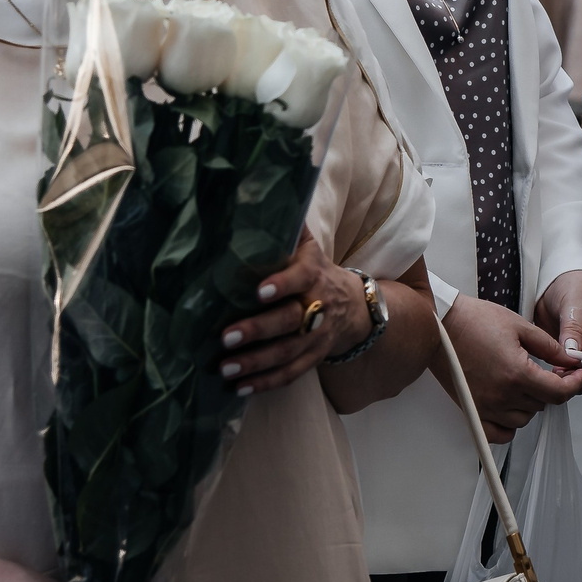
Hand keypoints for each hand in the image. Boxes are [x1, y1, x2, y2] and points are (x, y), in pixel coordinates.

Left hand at [216, 232, 367, 395]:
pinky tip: (240, 388)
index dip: (282, 284)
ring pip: (287, 352)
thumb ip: (289, 228)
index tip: (258, 291)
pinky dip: (266, 383)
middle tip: (225, 337)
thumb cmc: (317, 272)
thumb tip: (265, 193)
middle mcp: (318, 308)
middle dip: (258, 330)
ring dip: (256, 362)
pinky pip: (291, 374)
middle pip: (290, 321)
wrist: (355, 306)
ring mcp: (316, 337)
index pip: (301, 278)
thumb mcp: (309, 248)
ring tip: (225, 368)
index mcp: (314, 276)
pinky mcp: (312, 358)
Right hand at [444, 294, 581, 443]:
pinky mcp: (471, 410)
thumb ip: (550, 347)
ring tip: (528, 383)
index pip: (558, 393)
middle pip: (542, 405)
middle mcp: (501, 395)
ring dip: (532, 404)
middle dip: (554, 389)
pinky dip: (509, 425)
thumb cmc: (476, 321)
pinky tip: (511, 407)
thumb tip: (572, 359)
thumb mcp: (521, 326)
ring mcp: (485, 406)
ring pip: (523, 420)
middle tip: (553, 372)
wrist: (440, 326)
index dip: (576, 384)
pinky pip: (498, 433)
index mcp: (517, 373)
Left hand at [534, 269, 581, 382]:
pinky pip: (569, 374)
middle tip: (562, 371)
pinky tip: (550, 370)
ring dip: (570, 377)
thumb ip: (574, 330)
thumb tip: (572, 353)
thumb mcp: (576, 305)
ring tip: (554, 371)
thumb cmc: (576, 286)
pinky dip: (562, 375)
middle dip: (581, 374)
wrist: (556, 282)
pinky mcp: (571, 358)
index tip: (577, 363)